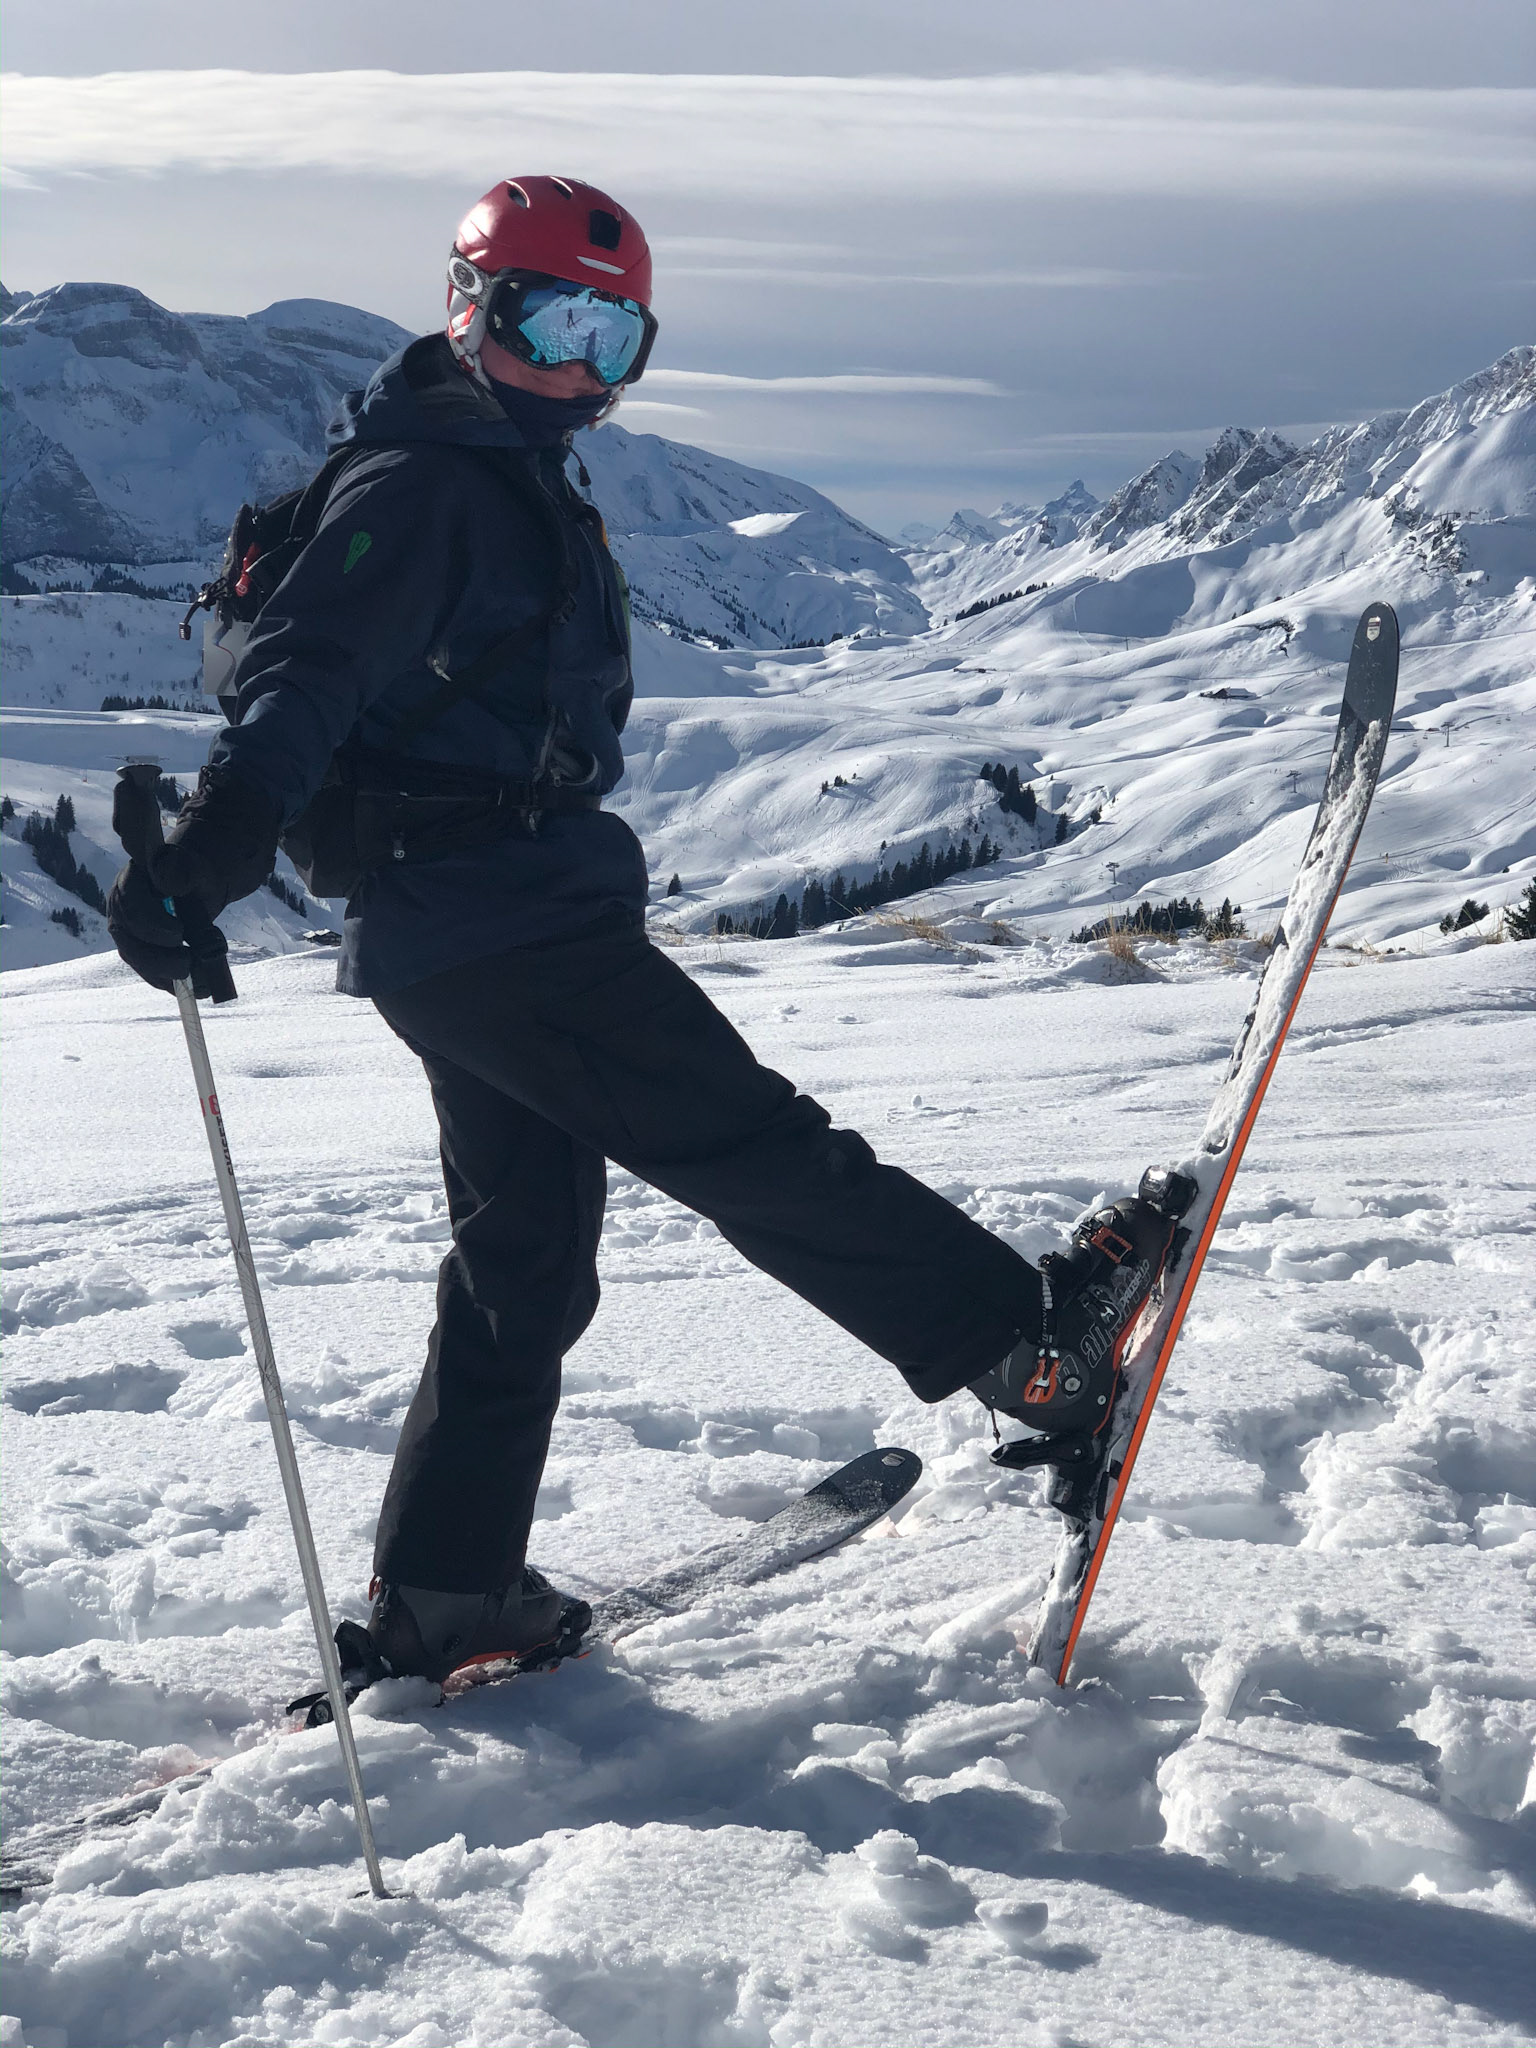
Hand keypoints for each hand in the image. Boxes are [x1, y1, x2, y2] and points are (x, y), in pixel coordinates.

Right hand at [108, 765, 274, 994]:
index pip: (130, 906)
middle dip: (160, 958)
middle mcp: (120, 912)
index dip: (152, 924)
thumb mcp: (193, 868)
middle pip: (130, 942)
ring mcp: (128, 936)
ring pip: (139, 963)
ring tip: (200, 974)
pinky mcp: (140, 955)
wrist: (195, 888)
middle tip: (189, 962)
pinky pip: (152, 975)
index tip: (179, 933)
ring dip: (169, 974)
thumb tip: (170, 881)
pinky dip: (175, 984)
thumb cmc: (191, 876)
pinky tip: (201, 984)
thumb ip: (183, 872)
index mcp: (129, 883)